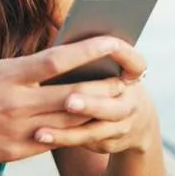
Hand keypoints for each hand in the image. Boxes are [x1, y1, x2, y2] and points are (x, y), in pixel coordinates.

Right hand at [0, 36, 141, 164]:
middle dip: (106, 87)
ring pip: (71, 122)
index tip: (115, 42)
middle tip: (130, 79)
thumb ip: (25, 68)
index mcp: (10, 74)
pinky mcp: (16, 152)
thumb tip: (60, 58)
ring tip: (118, 103)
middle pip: (74, 94)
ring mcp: (18, 129)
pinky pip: (54, 142)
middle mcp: (17, 101)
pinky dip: (73, 134)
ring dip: (98, 112)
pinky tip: (90, 127)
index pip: (59, 58)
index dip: (91, 50)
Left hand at [32, 41, 158, 154]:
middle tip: (69, 101)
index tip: (110, 45)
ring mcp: (122, 126)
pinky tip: (39, 138)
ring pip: (95, 130)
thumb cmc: (103, 79)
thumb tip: (61, 32)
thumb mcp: (105, 66)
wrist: (133, 120)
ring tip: (41, 130)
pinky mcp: (108, 142)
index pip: (135, 63)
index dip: (125, 55)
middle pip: (111, 104)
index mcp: (132, 75)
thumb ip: (87, 55)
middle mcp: (131, 102)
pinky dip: (62, 139)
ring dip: (68, 130)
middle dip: (90, 103)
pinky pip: (84, 143)